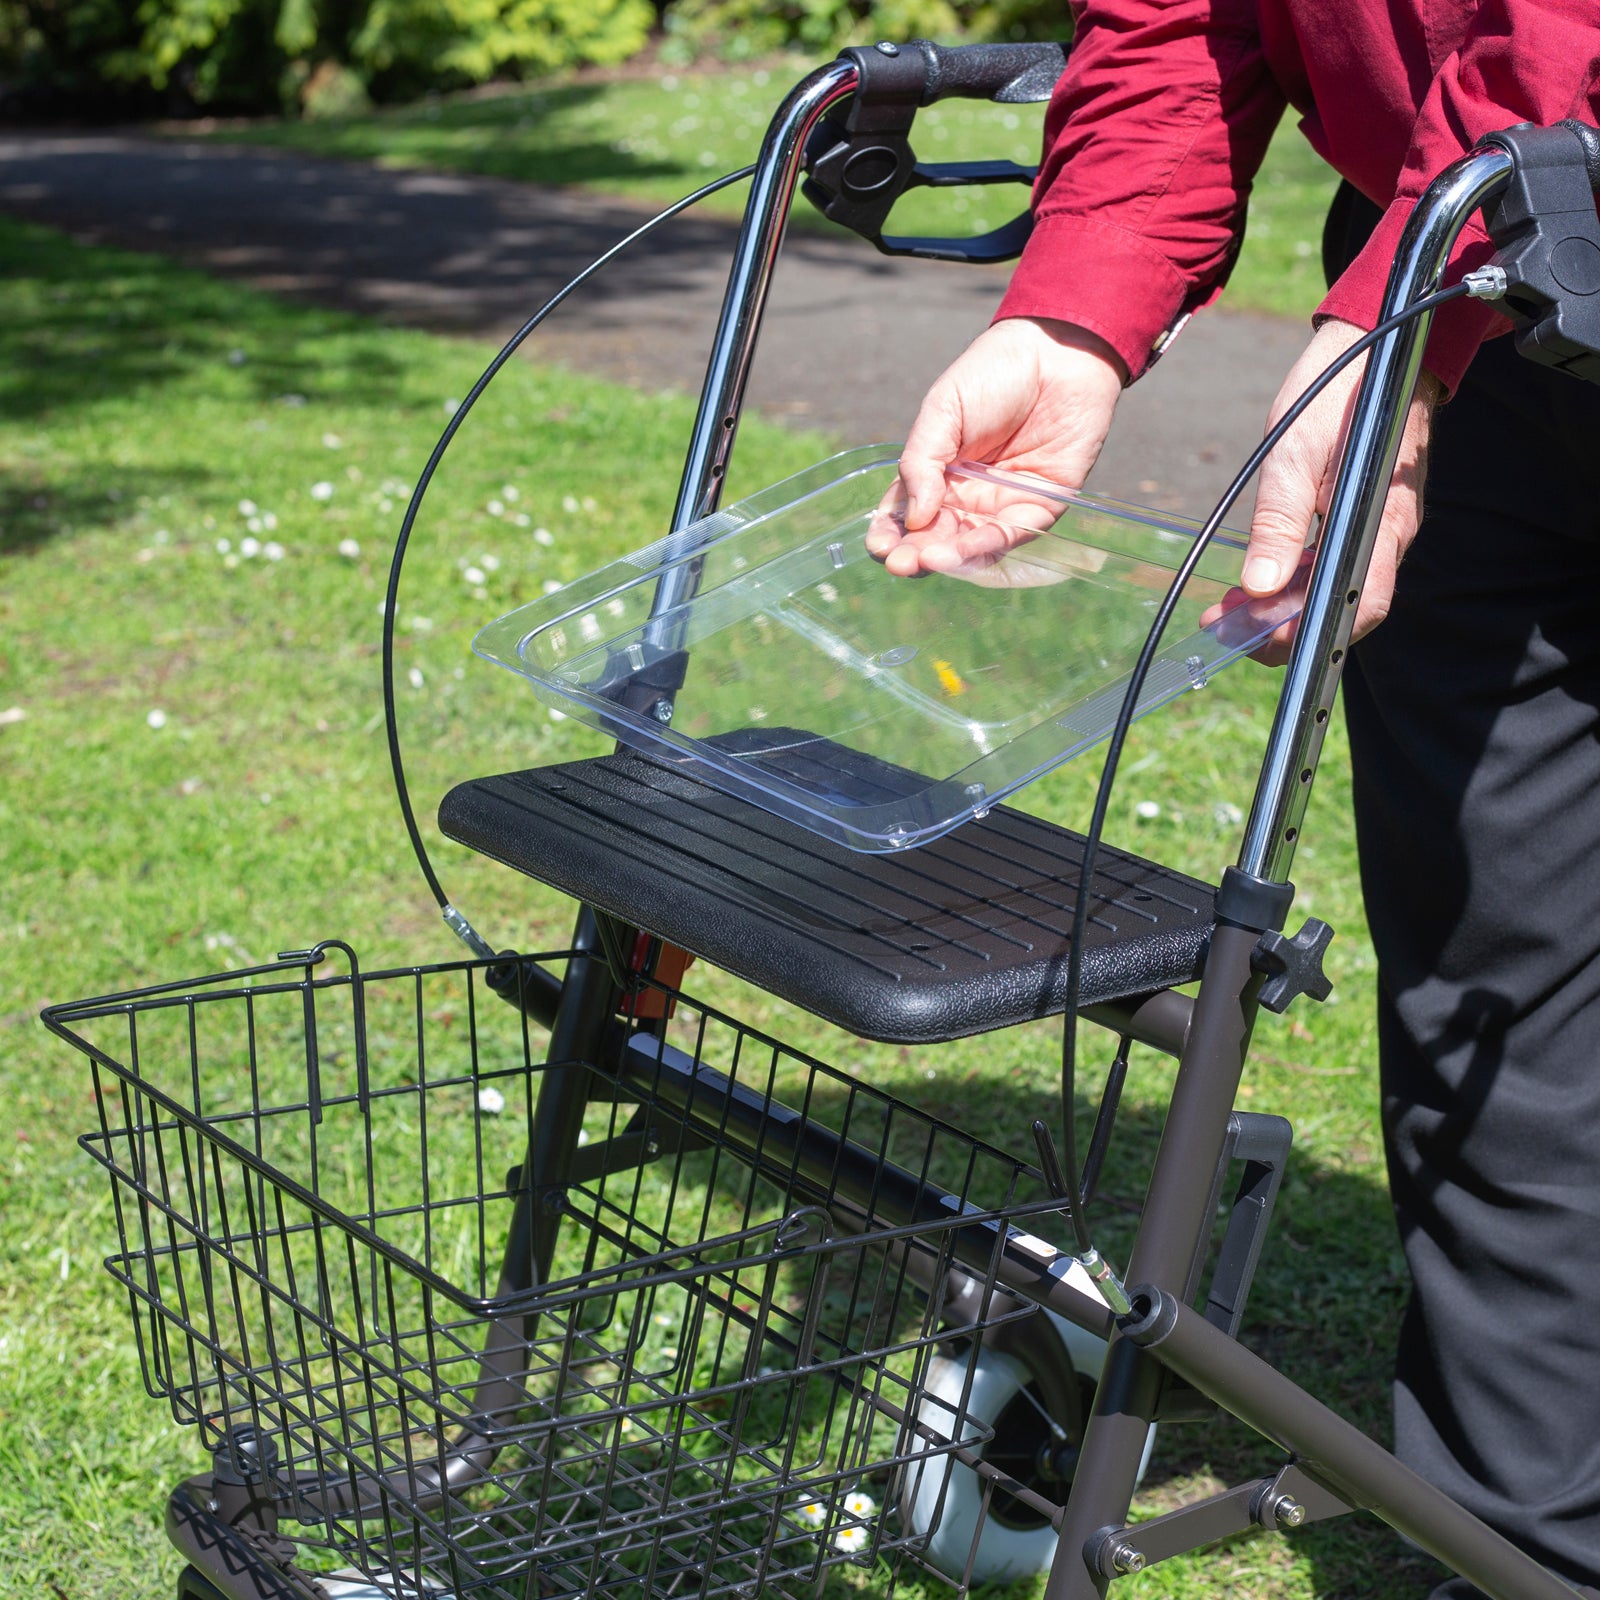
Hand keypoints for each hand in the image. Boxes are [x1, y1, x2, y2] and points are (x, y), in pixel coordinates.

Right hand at [866, 317, 1125, 577]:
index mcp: (936, 474)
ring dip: (947, 558)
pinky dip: (985, 547)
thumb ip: (922, 462)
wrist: (1057, 352)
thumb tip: (913, 517)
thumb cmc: (994, 374)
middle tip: (900, 563)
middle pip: (934, 539)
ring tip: (927, 560)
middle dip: (914, 555)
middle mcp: (967, 498)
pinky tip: (962, 550)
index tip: (880, 545)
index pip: (906, 516)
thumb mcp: (943, 411)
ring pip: (969, 547)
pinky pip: (1010, 536)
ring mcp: (1002, 505)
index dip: (890, 533)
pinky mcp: (1040, 508)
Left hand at [1230, 317, 1439, 664]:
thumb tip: (1259, 586)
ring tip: (1225, 609)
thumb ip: (1279, 522)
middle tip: (1223, 629)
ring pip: (1330, 589)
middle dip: (1280, 629)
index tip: (1254, 642)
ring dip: (1280, 607)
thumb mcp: (1293, 454)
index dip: (1307, 637)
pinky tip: (1253, 582)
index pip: (1356, 607)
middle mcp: (1387, 535)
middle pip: (1341, 609)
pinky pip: (1329, 564)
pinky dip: (1291, 579)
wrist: (1371, 346)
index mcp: (1381, 522)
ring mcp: (1377, 528)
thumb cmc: (1337, 391)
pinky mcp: (1362, 519)